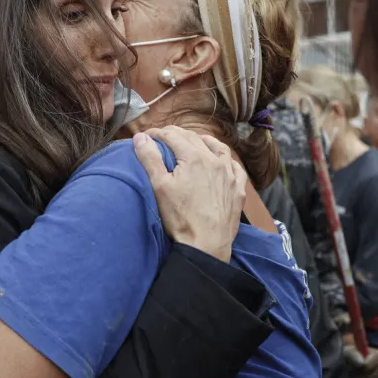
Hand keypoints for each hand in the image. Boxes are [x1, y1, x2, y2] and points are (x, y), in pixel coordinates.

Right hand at [132, 126, 246, 262]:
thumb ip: (150, 158)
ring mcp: (229, 175)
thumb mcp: (159, 186)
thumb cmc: (180, 217)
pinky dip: (226, 160)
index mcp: (193, 157)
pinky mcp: (237, 190)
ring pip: (218, 148)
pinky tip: (222, 162)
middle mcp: (214, 160)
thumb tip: (140, 137)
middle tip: (162, 138)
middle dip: (175, 134)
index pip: (172, 136)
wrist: (207, 244)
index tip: (146, 136)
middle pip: (193, 138)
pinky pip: (235, 167)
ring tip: (193, 141)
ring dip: (203, 141)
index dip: (157, 133)